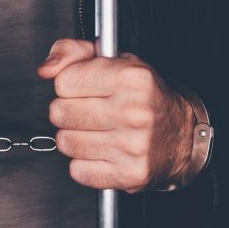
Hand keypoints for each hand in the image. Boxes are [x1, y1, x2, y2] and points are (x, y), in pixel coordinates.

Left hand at [37, 39, 193, 193]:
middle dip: (69, 110)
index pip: (64, 82)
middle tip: (90, 110)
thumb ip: (73, 53)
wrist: (182, 135)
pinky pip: (78, 170)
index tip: (85, 87)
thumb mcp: (115, 60)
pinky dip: (85, 163)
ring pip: (65, 142)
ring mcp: (132, 146)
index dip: (70, 84)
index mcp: (131, 78)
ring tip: (97, 130)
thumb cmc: (145, 96)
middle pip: (59, 113)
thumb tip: (46, 69)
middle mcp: (134, 112)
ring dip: (75, 137)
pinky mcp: (128, 174)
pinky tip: (103, 151)